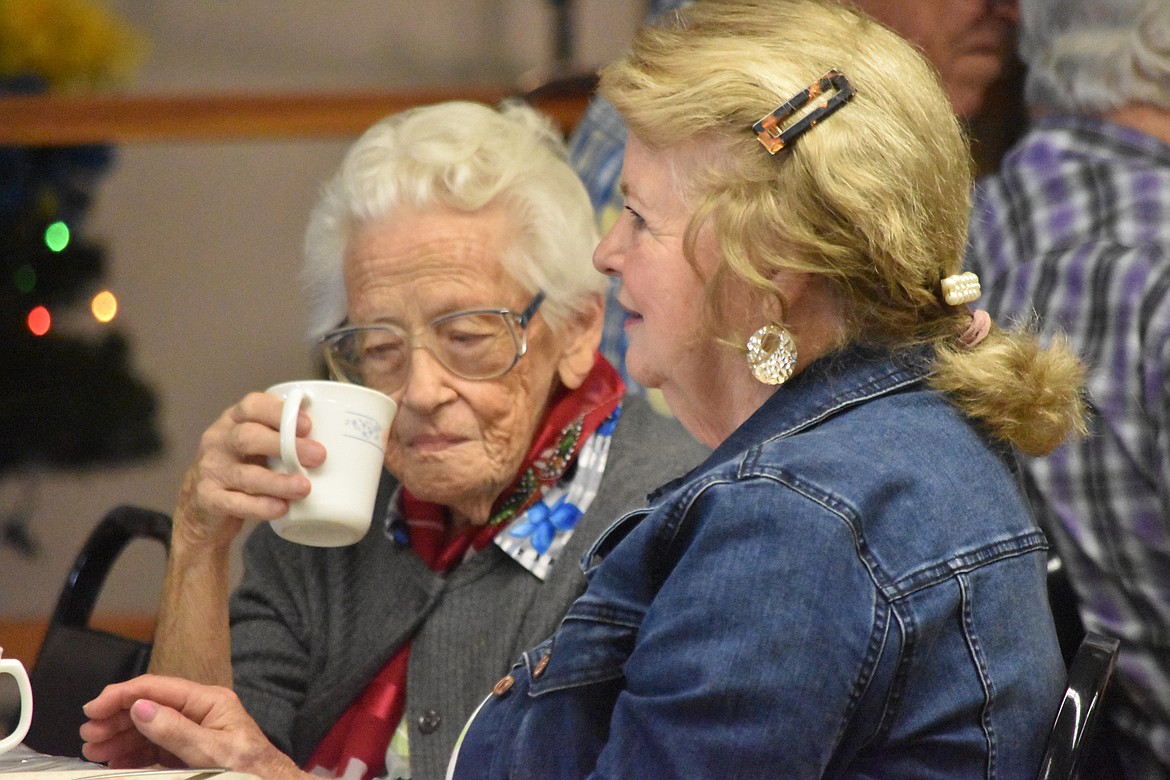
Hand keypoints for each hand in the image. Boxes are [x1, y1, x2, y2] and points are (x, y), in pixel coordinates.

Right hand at [81, 674, 304, 778]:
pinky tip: (115, 762)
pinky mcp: (189, 751)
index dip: (122, 694)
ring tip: (94, 752)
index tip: (93, 709)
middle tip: (88, 737)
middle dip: (116, 718)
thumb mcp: (212, 751)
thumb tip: (140, 707)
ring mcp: (193, 730)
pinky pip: (154, 748)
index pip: (158, 688)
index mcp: (209, 701)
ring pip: (148, 728)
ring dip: (120, 738)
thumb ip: (176, 730)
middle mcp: (199, 710)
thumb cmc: (249, 770)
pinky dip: (132, 754)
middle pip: (149, 706)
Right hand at [176, 391, 326, 548]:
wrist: (202, 507)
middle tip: (319, 456)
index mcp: (233, 421)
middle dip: (285, 445)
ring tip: (305, 487)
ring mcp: (211, 470)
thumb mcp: (258, 447)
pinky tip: (280, 508)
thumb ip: (285, 439)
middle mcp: (218, 441)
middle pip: (248, 437)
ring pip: (245, 474)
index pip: (251, 405)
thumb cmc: (244, 468)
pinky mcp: (208, 498)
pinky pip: (234, 503)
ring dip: (278, 481)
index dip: (279, 412)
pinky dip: (259, 506)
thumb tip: (340, 437)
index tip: (308, 424)